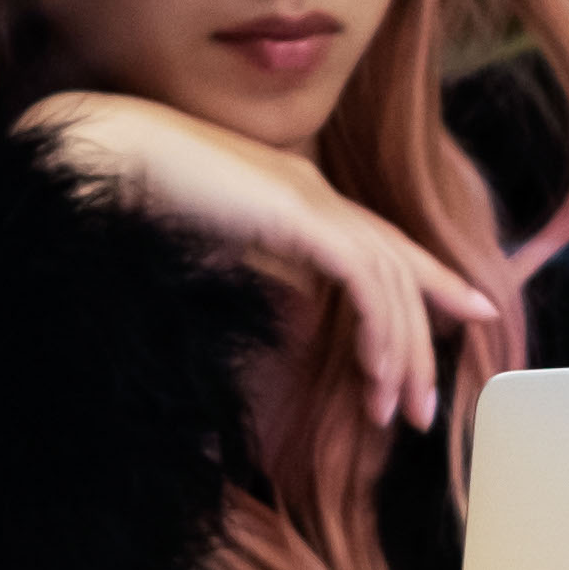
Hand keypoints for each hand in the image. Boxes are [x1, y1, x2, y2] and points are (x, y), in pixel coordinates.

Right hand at [22, 90, 496, 432]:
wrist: (99, 158)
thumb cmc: (130, 202)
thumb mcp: (207, 246)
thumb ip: (249, 268)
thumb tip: (274, 313)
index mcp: (293, 194)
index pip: (379, 242)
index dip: (428, 280)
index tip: (469, 314)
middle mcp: (312, 190)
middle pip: (396, 267)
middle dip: (420, 339)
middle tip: (423, 407)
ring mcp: (308, 197)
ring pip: (388, 279)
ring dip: (401, 350)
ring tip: (395, 411)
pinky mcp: (297, 212)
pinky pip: (364, 279)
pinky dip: (379, 329)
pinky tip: (377, 374)